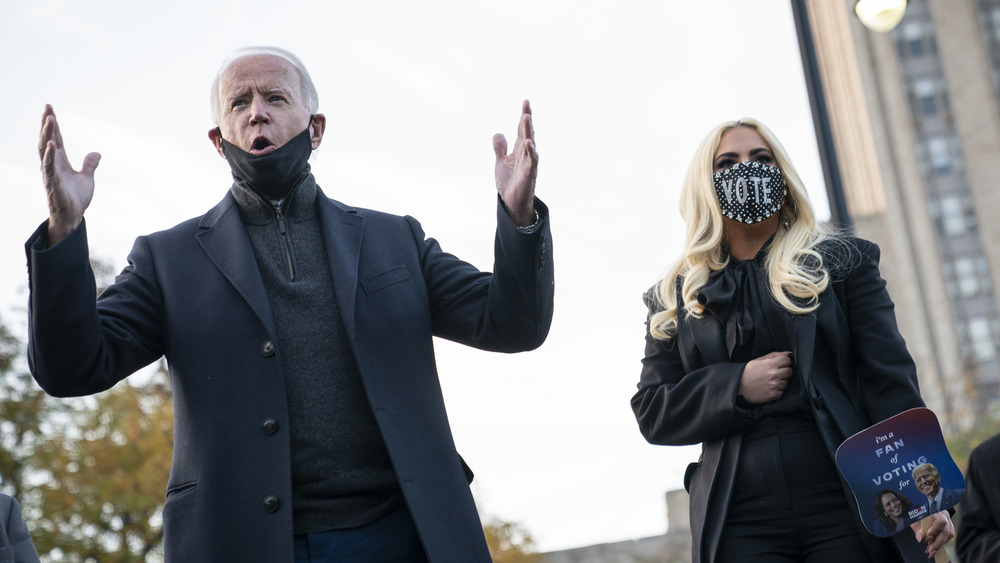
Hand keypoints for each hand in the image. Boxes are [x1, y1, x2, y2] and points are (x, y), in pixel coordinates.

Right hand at [38, 104, 100, 244]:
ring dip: (47, 134)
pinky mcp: (52, 183)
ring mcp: (51, 173)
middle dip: (47, 124)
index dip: (54, 125)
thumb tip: (96, 153)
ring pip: (45, 150)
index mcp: (60, 162)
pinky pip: (49, 167)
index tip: (50, 109)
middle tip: (47, 107)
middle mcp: (53, 164)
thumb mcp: (87, 178)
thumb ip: (90, 165)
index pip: (56, 139)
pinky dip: (49, 155)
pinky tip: (51, 144)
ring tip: (50, 119)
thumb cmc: (76, 198)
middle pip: (48, 140)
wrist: (73, 217)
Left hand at [493, 99, 538, 226]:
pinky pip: (532, 161)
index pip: (522, 130)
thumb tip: (499, 133)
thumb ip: (500, 148)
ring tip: (526, 118)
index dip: (523, 116)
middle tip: (526, 104)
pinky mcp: (529, 174)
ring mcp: (529, 163)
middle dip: (527, 119)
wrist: (511, 202)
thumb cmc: (509, 183)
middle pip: (527, 133)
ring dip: (529, 131)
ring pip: (530, 144)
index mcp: (519, 150)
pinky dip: (531, 152)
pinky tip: (529, 142)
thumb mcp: (500, 162)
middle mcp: (526, 154)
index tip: (525, 102)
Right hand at [739, 351, 793, 403]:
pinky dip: (777, 390)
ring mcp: (774, 385)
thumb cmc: (749, 371)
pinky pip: (782, 392)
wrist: (739, 386)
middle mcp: (774, 374)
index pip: (787, 360)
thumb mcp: (759, 360)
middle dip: (784, 371)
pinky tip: (770, 387)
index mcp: (770, 364)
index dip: (784, 362)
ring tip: (771, 381)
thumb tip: (789, 354)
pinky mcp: (773, 395)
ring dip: (781, 381)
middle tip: (775, 373)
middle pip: (790, 371)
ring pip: (787, 382)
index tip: (779, 364)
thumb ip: (775, 355)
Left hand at [913, 512, 954, 559]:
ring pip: (949, 534)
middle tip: (929, 551)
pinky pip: (948, 534)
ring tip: (931, 550)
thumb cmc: (915, 509)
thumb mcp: (912, 516)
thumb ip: (916, 527)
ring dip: (940, 544)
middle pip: (946, 530)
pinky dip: (941, 541)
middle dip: (937, 543)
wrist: (918, 503)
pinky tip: (934, 546)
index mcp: (935, 509)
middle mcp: (944, 513)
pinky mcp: (948, 524)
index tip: (926, 538)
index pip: (941, 521)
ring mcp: (947, 518)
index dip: (935, 531)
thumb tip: (920, 538)